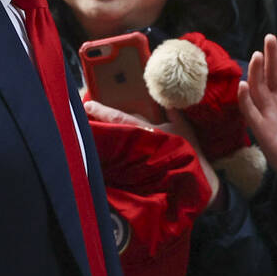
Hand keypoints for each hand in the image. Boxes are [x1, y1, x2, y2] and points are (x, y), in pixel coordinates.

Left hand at [84, 100, 220, 202]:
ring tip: (86, 132)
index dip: (103, 111)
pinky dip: (110, 155)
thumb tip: (163, 95)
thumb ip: (171, 110)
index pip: (121, 118)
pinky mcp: (139, 172)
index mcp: (148, 132)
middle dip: (97, 126)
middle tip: (80, 117)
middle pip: (112, 133)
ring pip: (114, 147)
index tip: (87, 104)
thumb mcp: (182, 127)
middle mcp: (139, 146)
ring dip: (101, 140)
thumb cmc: (189, 151)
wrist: (196, 180)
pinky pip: (120, 161)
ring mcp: (137, 160)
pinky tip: (101, 151)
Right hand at [237, 24, 276, 207]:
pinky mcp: (262, 129)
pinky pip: (250, 112)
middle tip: (271, 38)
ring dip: (256, 71)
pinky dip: (245, 99)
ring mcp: (268, 111)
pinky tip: (243, 86)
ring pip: (258, 87)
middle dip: (272, 55)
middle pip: (273, 71)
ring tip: (258, 56)